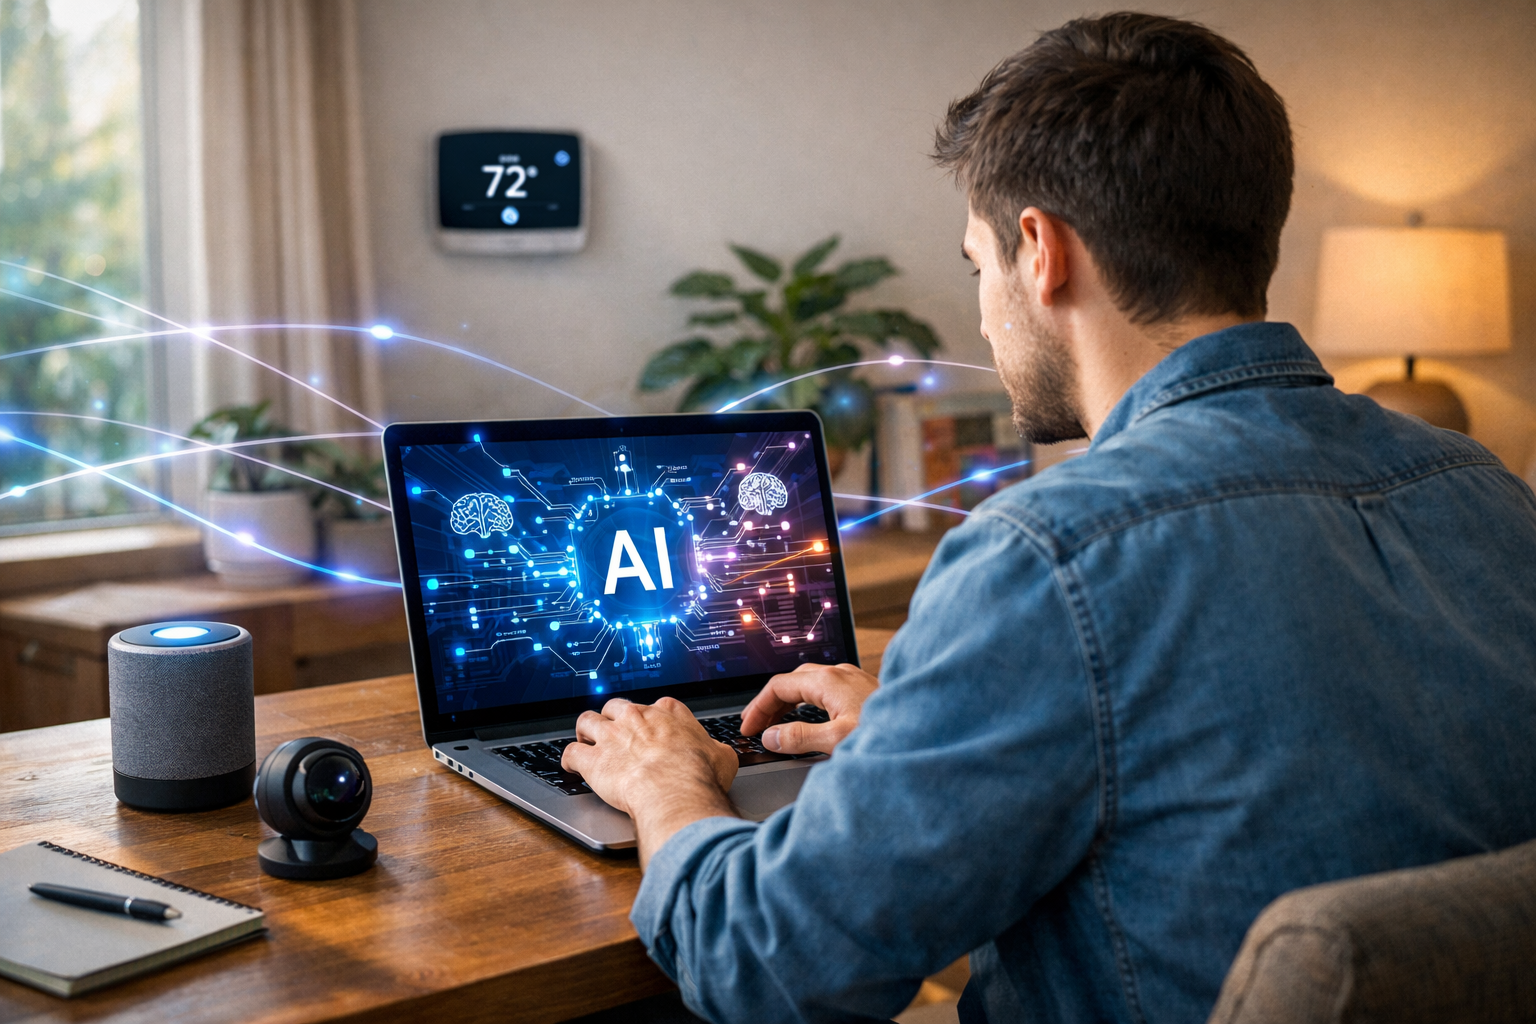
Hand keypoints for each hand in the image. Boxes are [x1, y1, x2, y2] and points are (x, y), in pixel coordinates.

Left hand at [561, 697, 738, 866]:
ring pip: (587, 720)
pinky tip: (570, 766)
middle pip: (616, 707)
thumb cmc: (699, 775)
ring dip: (586, 731)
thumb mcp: (722, 757)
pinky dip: (568, 759)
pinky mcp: (593, 760)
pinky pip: (570, 753)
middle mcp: (636, 717)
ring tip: (587, 741)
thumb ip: (716, 750)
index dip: (652, 719)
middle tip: (615, 734)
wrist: (675, 791)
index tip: (652, 729)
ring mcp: (611, 736)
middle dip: (613, 718)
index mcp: (668, 713)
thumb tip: (721, 755)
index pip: (656, 706)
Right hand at [740, 662, 878, 755]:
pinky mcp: (865, 690)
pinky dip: (809, 703)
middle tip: (757, 726)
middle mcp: (841, 674)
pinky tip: (812, 718)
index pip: (779, 686)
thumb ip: (800, 738)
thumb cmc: (889, 734)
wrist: (930, 728)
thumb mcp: (837, 741)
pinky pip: (827, 690)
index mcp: (829, 681)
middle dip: (771, 703)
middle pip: (793, 681)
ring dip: (790, 702)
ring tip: (778, 724)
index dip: (758, 707)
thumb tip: (772, 737)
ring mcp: (855, 680)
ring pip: (811, 684)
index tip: (747, 728)